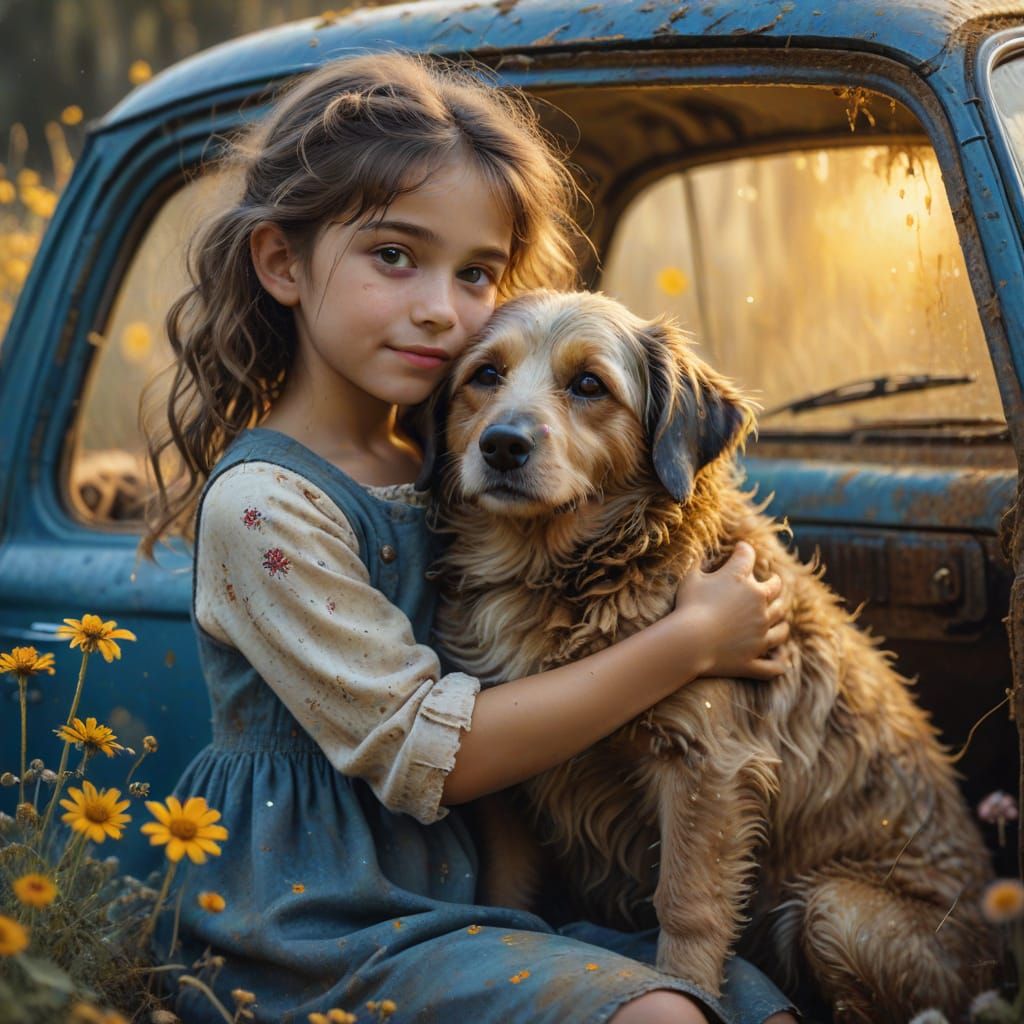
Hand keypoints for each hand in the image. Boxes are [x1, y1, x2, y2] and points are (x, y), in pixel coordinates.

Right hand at [673, 541, 788, 679]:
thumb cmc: (688, 606)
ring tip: (780, 620)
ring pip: (781, 627)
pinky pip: (774, 665)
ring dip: (782, 622)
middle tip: (774, 583)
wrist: (690, 641)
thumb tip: (699, 553)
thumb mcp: (690, 578)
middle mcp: (759, 604)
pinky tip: (782, 660)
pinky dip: (779, 663)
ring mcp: (760, 634)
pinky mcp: (754, 658)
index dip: (744, 550)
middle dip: (776, 584)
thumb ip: (698, 563)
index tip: (741, 549)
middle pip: (776, 590)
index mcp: (742, 580)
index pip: (748, 557)